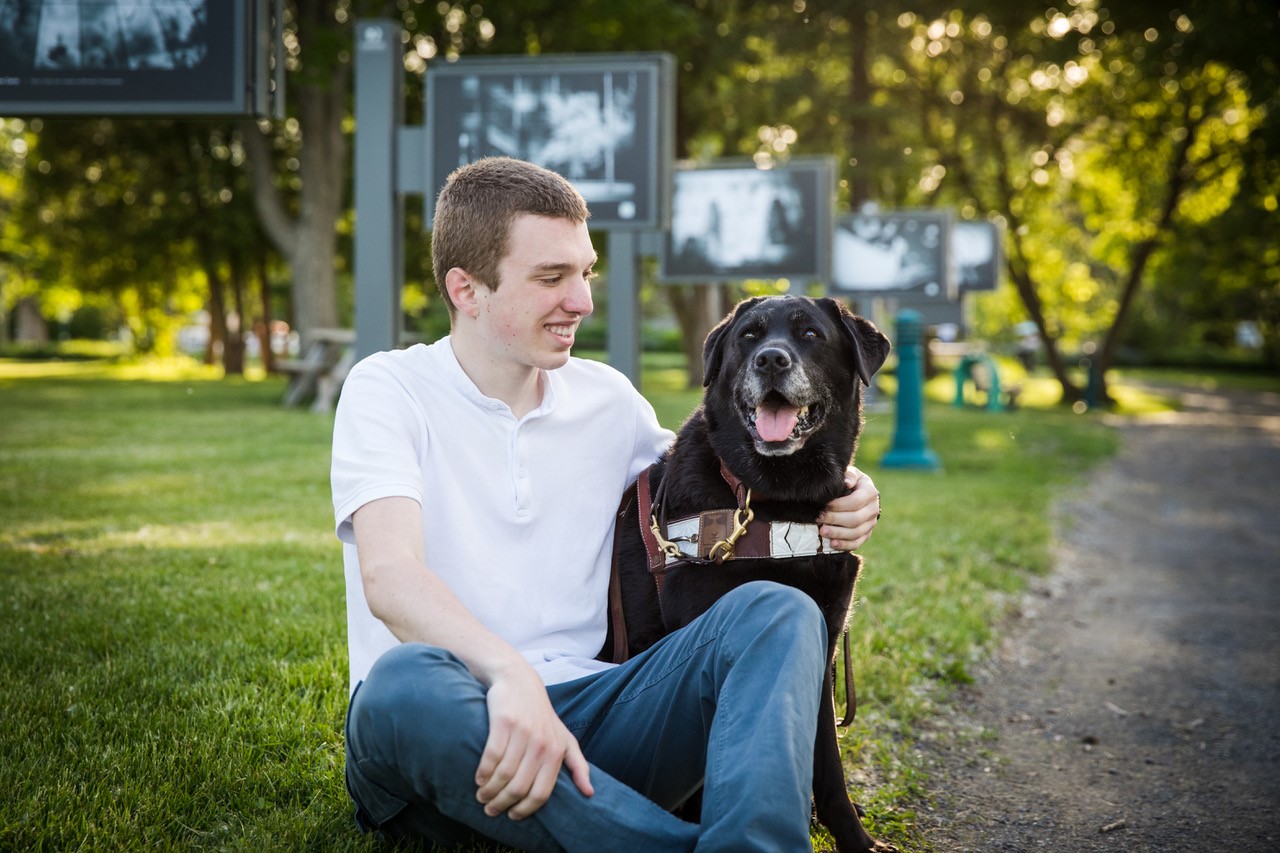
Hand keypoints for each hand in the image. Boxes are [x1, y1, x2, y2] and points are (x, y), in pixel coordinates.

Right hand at [475, 664, 592, 819]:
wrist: (519, 681)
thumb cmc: (542, 716)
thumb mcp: (565, 738)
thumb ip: (578, 765)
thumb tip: (590, 793)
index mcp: (556, 752)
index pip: (541, 793)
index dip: (525, 809)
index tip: (512, 816)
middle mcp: (541, 743)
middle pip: (519, 787)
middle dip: (502, 804)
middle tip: (490, 809)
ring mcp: (522, 733)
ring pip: (503, 775)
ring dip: (489, 791)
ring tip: (482, 796)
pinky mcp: (504, 723)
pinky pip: (490, 757)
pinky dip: (482, 773)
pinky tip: (478, 778)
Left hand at [817, 466, 880, 550]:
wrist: (860, 493)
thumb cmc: (851, 481)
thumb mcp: (851, 473)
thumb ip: (849, 475)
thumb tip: (847, 483)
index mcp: (870, 492)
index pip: (855, 502)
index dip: (839, 505)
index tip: (824, 505)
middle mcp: (873, 509)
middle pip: (855, 519)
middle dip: (835, 520)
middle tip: (818, 518)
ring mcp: (871, 523)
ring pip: (856, 533)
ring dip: (838, 534)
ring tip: (822, 532)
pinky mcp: (866, 534)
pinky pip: (857, 542)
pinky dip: (844, 545)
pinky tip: (832, 544)